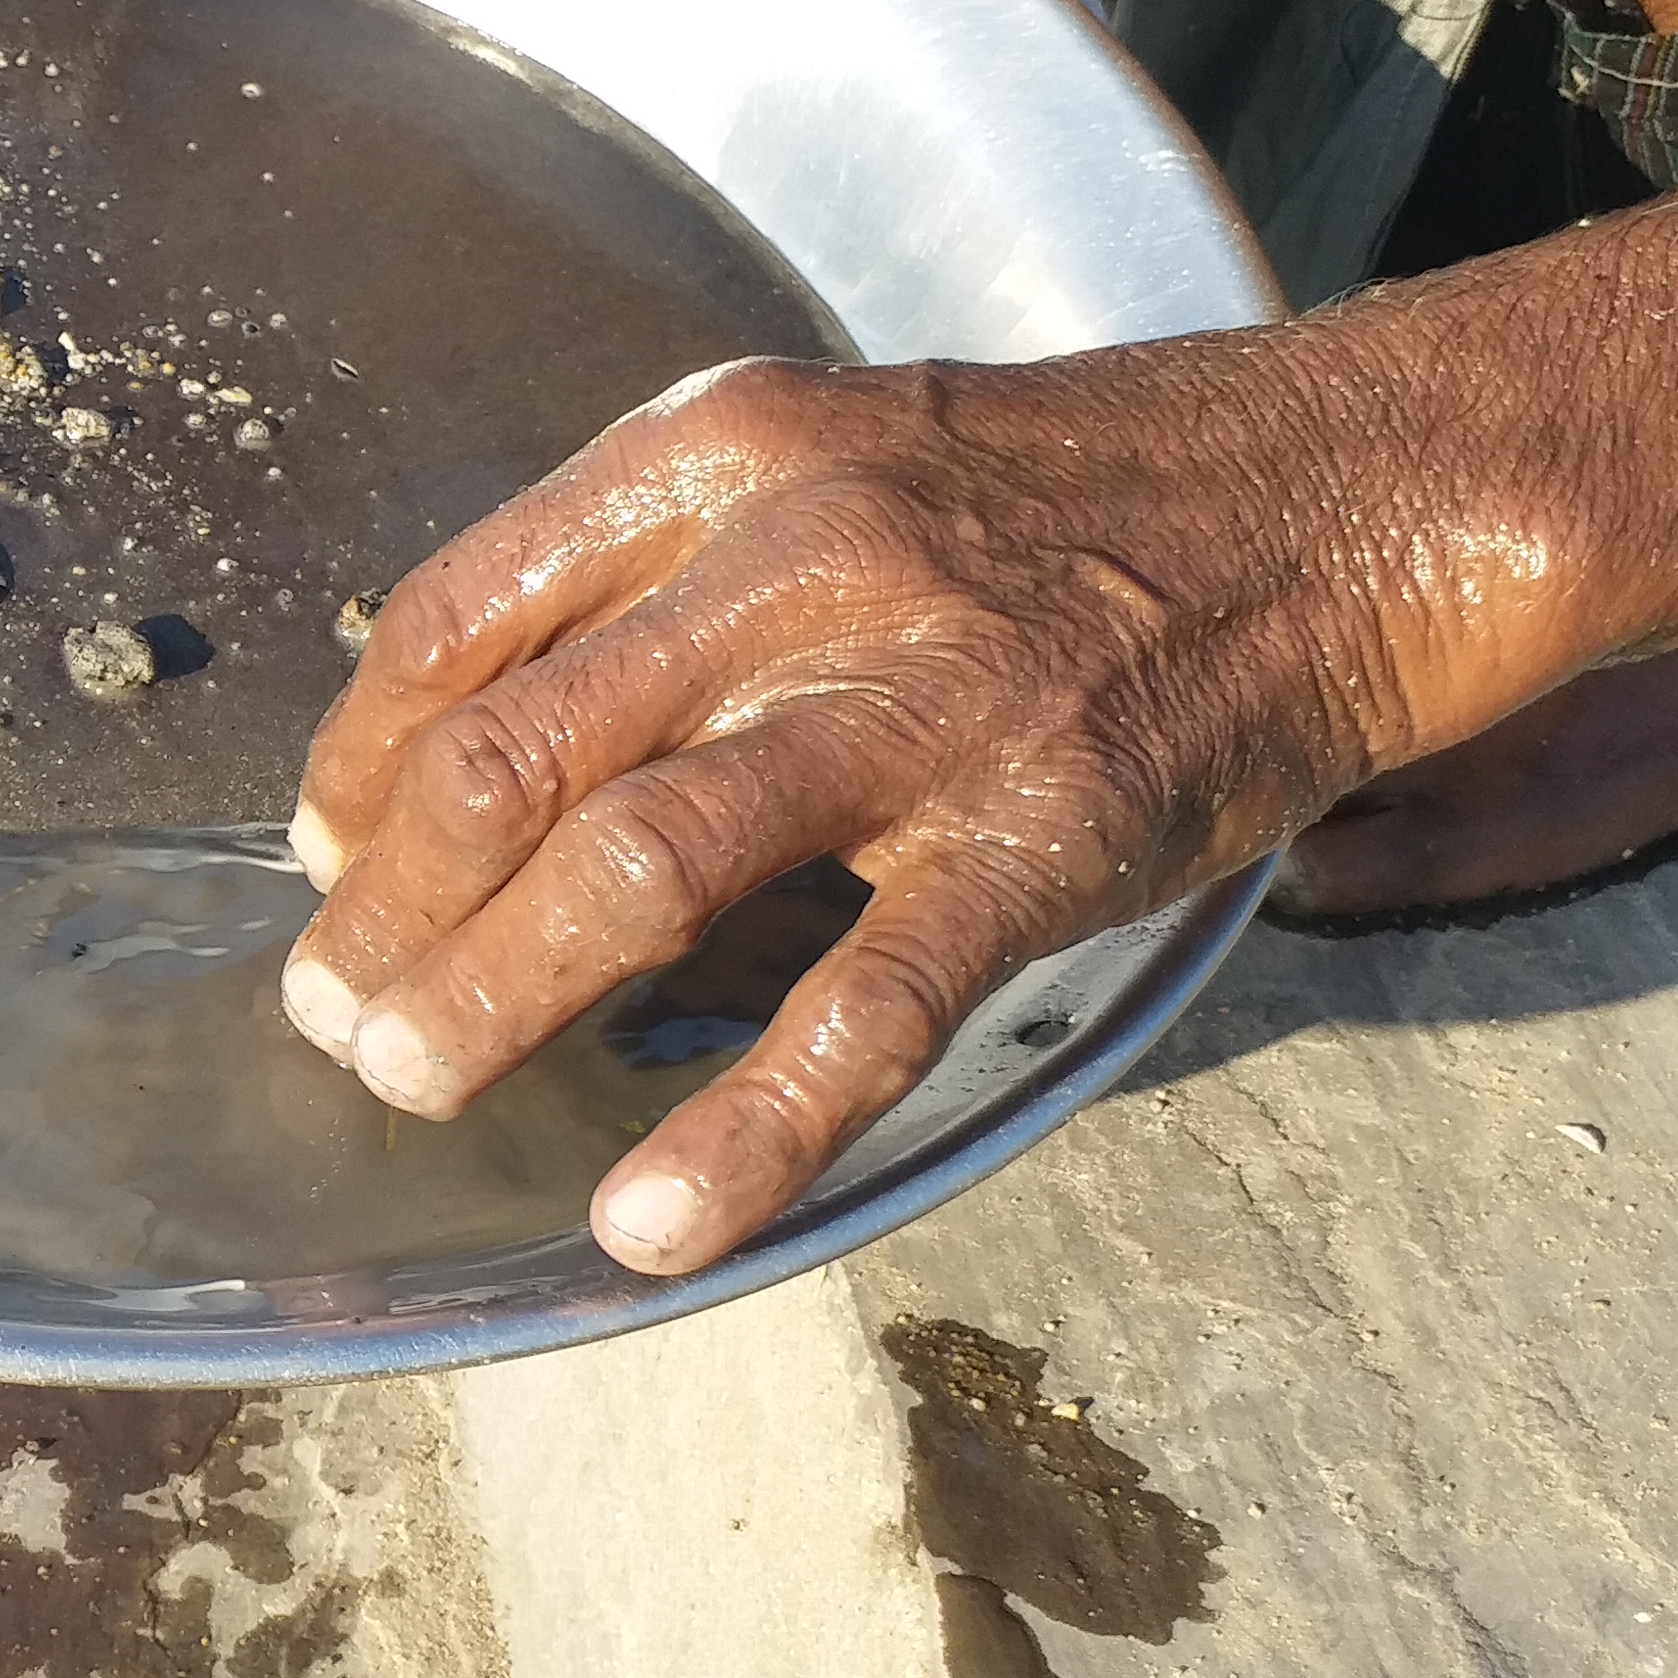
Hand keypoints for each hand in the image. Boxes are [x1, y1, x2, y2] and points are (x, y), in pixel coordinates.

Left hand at [282, 348, 1429, 1274]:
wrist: (1352, 489)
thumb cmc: (1062, 501)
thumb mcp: (828, 462)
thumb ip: (657, 578)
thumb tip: (470, 742)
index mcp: (716, 456)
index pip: (456, 618)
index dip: (358, 759)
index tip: (325, 857)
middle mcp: (792, 558)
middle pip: (510, 755)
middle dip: (389, 905)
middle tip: (334, 1014)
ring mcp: (920, 700)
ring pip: (635, 866)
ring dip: (491, 994)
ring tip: (411, 1084)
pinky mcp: (1041, 834)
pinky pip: (861, 1005)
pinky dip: (741, 1128)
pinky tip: (649, 1221)